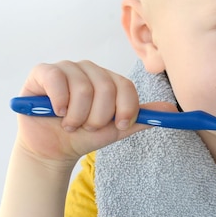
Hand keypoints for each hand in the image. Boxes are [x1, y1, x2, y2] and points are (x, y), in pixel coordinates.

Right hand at [14, 60, 175, 167]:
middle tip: (86, 127)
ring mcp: (66, 68)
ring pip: (82, 88)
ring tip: (70, 123)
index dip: (125, 108)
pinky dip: (60, 102)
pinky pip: (57, 79)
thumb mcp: (117, 128)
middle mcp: (89, 69)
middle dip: (97, 117)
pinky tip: (57, 112)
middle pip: (105, 87)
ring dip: (77, 116)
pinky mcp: (43, 72)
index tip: (119, 125)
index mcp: (108, 79)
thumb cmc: (85, 135)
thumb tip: (172, 110)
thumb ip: (142, 117)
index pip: (126, 86)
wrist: (53, 148)